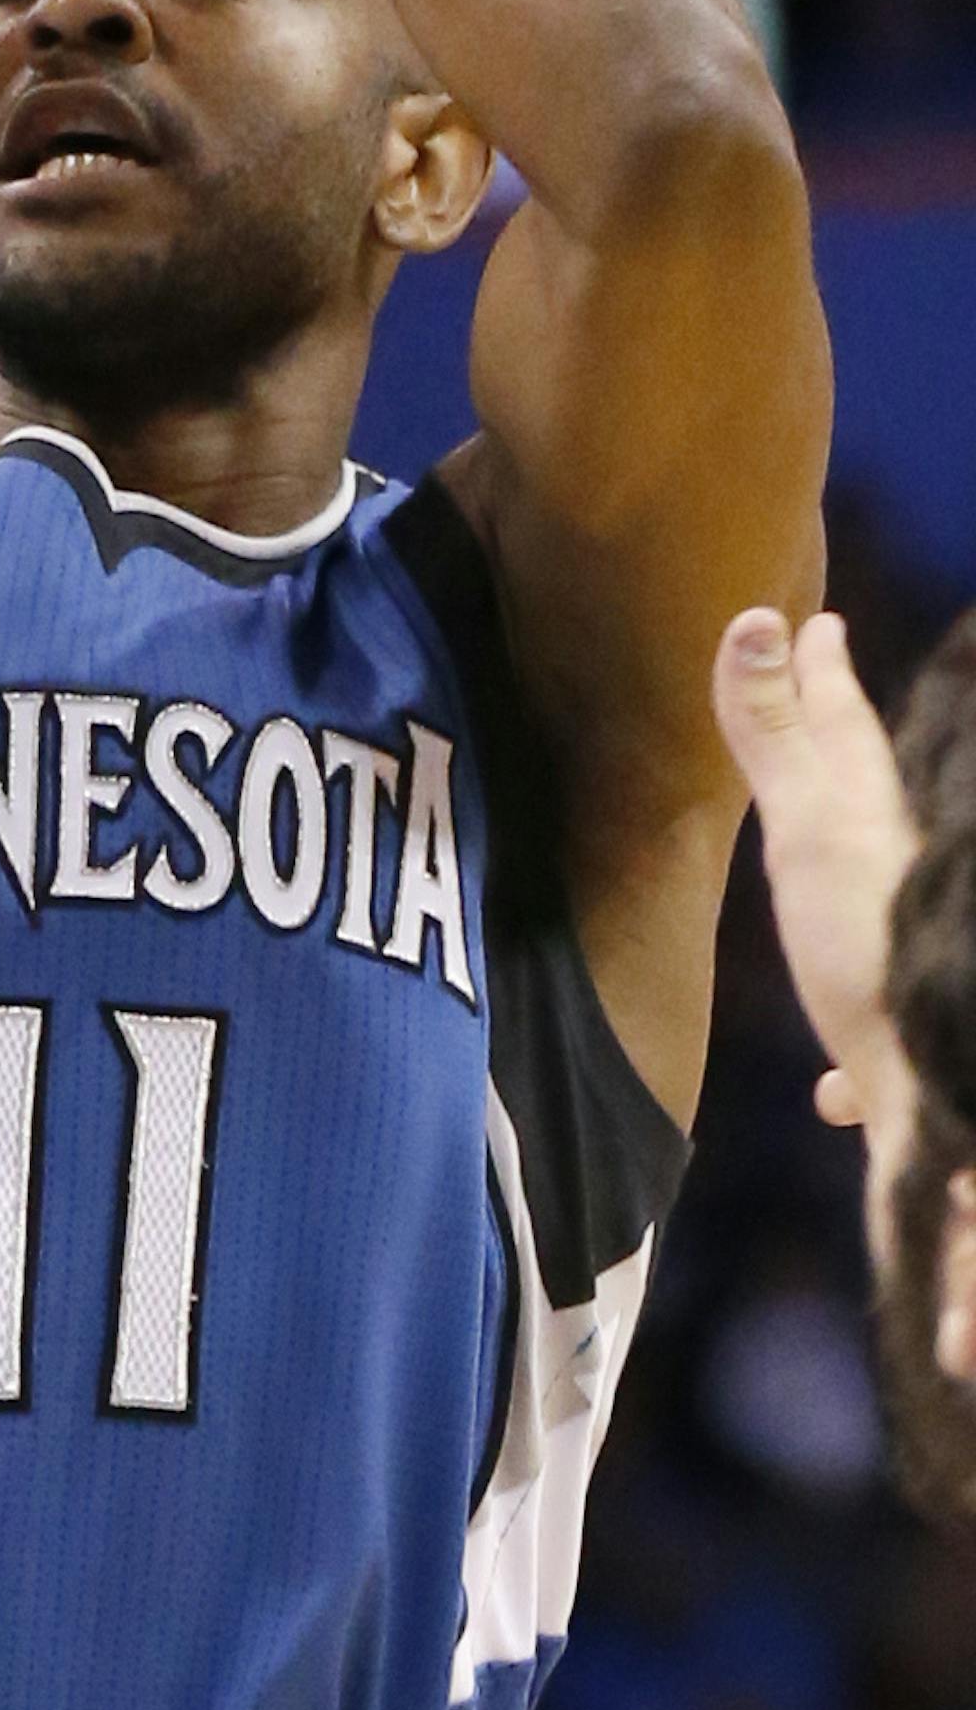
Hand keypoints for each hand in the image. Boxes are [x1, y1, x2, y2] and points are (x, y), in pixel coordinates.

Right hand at [713, 608, 917, 1134]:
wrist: (953, 1093)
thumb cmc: (874, 950)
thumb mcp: (813, 833)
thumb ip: (777, 736)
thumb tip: (756, 614)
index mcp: (875, 822)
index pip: (846, 727)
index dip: (823, 674)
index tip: (816, 623)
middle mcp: (900, 878)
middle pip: (866, 807)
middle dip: (842, 768)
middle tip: (821, 716)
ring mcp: (909, 957)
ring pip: (879, 906)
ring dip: (850, 890)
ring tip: (823, 884)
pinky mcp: (909, 1041)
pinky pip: (877, 1033)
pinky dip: (852, 1056)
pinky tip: (831, 1094)